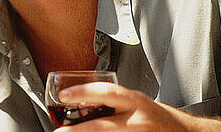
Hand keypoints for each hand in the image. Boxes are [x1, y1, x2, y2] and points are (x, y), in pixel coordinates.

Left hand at [55, 82, 220, 130]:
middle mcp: (137, 120)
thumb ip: (112, 100)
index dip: (83, 92)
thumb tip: (79, 99)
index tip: (64, 95)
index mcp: (135, 101)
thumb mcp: (135, 101)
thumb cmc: (156, 116)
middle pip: (102, 125)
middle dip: (77, 130)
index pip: (106, 93)